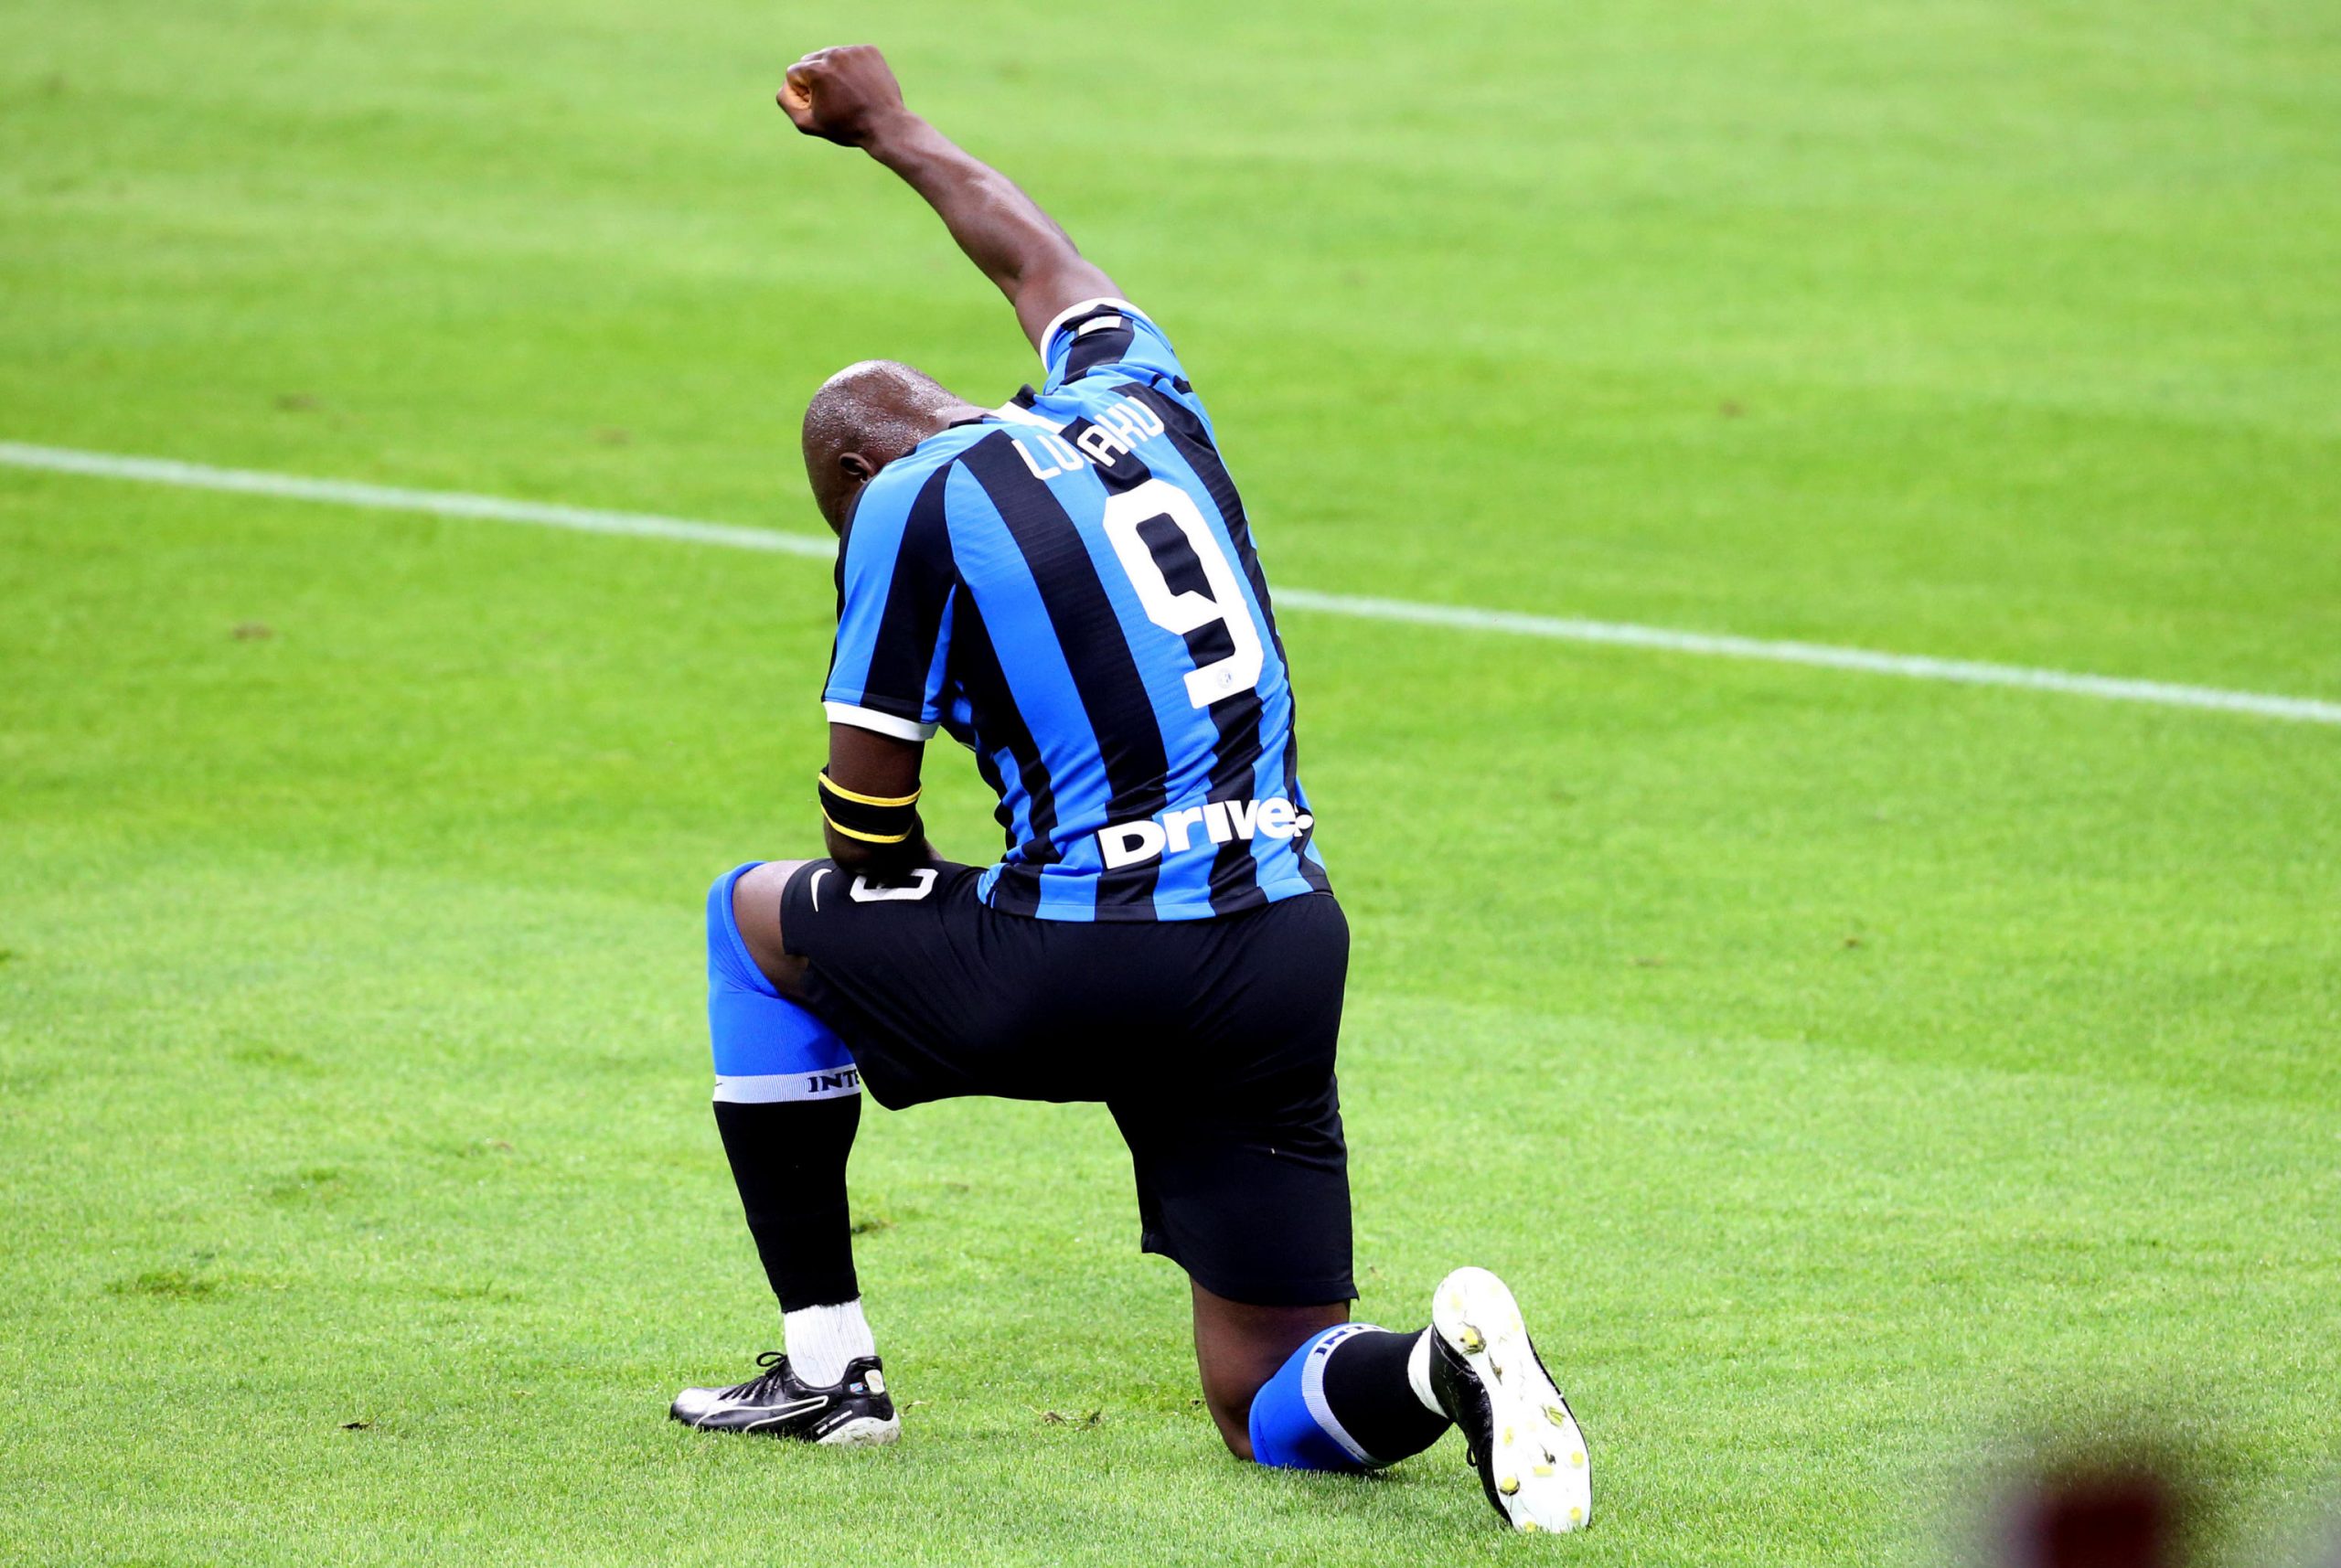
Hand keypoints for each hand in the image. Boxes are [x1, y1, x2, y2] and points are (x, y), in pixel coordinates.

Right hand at [778, 45, 908, 146]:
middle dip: (816, 79)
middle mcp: (833, 53)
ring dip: (834, 72)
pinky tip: (861, 86)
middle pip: (811, 60)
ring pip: (832, 56)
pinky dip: (853, 68)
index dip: (803, 92)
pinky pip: (851, 55)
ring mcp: (853, 50)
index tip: (820, 104)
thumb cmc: (847, 127)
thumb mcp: (808, 123)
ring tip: (849, 93)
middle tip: (834, 99)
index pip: (794, 73)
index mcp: (816, 69)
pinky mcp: (869, 50)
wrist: (886, 125)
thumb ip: (787, 102)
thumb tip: (786, 85)